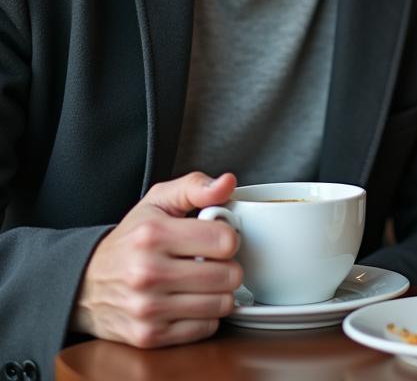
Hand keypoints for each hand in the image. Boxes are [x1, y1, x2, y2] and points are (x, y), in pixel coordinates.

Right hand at [71, 171, 241, 347]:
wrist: (85, 284)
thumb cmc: (130, 239)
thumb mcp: (158, 201)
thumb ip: (196, 187)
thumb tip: (228, 182)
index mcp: (153, 234)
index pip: (225, 241)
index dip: (228, 237)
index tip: (216, 237)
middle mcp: (148, 273)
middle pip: (228, 275)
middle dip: (227, 265)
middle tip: (211, 261)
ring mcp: (147, 309)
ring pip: (221, 304)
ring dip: (219, 292)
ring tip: (202, 280)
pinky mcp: (148, 337)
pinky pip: (205, 328)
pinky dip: (205, 315)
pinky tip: (190, 301)